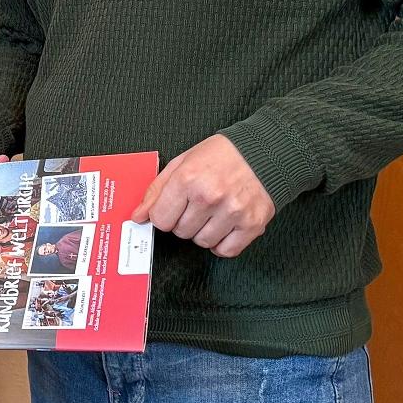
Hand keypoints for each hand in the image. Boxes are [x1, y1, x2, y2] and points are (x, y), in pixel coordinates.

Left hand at [131, 134, 273, 257]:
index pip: (160, 219)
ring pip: (202, 242)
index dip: (164, 215)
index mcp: (188, 178)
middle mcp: (209, 196)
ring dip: (203, 231)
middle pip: (180, 232)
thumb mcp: (182, 163)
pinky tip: (224, 226)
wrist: (264, 152)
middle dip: (184, 221)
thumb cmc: (221, 156)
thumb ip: (157, 190)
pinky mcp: (252, 224)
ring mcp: (232, 212)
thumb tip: (138, 216)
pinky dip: (222, 243)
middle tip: (197, 204)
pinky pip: (226, 250)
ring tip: (213, 212)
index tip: (172, 208)